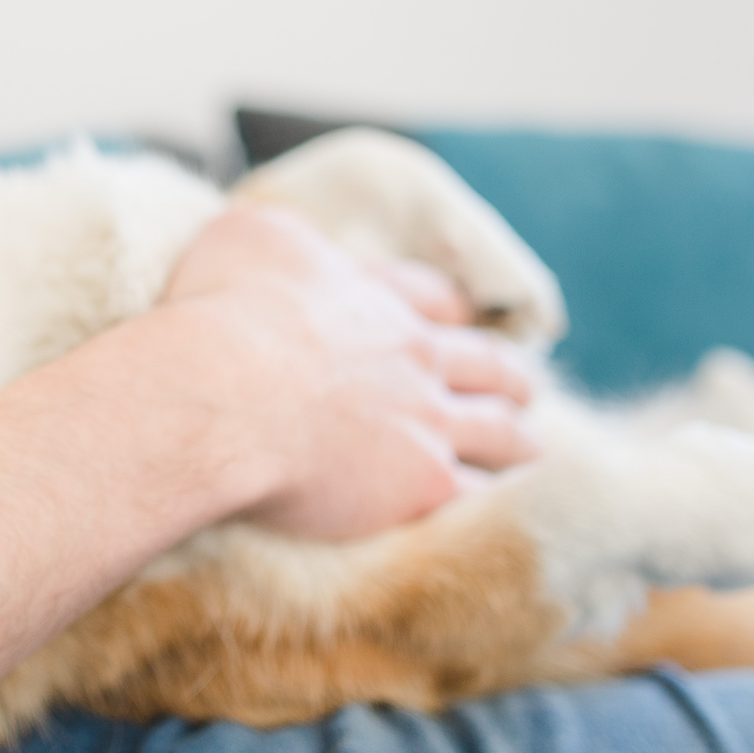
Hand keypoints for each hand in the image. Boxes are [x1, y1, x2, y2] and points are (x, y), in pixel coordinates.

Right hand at [161, 206, 538, 538]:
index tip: (461, 319)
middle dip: (506, 376)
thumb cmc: (220, 311)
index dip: (449, 311)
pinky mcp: (422, 484)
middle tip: (521, 388)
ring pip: (499, 431)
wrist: (220, 392)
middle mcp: (412, 354)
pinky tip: (502, 514)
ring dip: (519, 439)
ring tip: (533, 450)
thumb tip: (290, 244)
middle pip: (485, 363)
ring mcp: (426, 421)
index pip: (430, 298)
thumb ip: (284, 239)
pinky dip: (493, 502)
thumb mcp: (247, 238)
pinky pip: (477, 497)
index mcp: (373, 296)